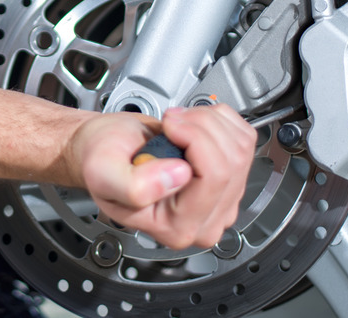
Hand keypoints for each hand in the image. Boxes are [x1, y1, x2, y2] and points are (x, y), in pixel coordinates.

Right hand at [70, 104, 256, 248]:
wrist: (111, 149)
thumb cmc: (106, 160)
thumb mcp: (103, 173)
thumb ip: (133, 187)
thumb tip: (178, 178)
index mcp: (177, 227)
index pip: (214, 178)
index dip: (194, 139)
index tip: (170, 126)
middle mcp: (207, 219)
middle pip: (233, 162)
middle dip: (202, 127)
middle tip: (173, 122)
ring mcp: (224, 198)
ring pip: (241, 147)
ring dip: (211, 121)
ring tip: (180, 124)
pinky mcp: (233, 176)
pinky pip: (245, 138)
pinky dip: (221, 121)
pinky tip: (195, 126)